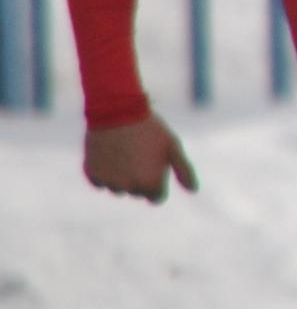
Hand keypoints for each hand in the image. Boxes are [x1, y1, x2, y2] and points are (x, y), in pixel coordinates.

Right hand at [84, 116, 198, 204]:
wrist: (117, 110)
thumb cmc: (150, 128)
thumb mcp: (172, 146)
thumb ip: (184, 170)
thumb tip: (193, 190)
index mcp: (150, 183)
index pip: (156, 198)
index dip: (157, 182)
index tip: (155, 165)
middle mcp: (128, 188)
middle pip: (136, 192)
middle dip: (139, 178)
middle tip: (139, 154)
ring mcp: (108, 182)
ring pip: (117, 187)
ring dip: (121, 176)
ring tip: (125, 152)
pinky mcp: (91, 174)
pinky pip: (99, 181)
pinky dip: (104, 171)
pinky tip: (109, 153)